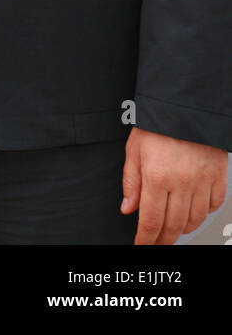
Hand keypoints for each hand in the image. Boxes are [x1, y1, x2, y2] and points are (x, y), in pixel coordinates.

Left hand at [121, 126, 227, 243]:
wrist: (185, 103)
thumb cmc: (157, 122)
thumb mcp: (134, 149)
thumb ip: (131, 181)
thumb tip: (128, 208)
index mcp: (157, 175)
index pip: (151, 220)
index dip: (146, 239)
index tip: (142, 244)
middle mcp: (182, 182)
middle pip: (174, 226)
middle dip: (163, 239)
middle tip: (156, 242)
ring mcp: (202, 180)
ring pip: (195, 220)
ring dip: (183, 228)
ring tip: (173, 226)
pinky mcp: (218, 175)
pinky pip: (213, 205)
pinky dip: (204, 213)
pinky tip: (193, 208)